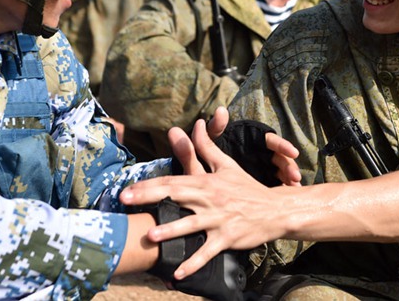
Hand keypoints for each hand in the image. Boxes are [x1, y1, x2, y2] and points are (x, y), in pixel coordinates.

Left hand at [120, 119, 287, 278]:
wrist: (275, 210)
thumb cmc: (247, 188)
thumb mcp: (227, 166)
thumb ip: (207, 147)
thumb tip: (196, 124)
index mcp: (206, 182)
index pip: (173, 180)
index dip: (149, 184)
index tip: (127, 188)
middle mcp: (210, 199)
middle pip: (175, 195)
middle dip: (149, 197)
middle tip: (124, 199)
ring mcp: (219, 219)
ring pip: (192, 224)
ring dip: (172, 230)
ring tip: (152, 235)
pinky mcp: (227, 238)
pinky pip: (208, 252)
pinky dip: (194, 263)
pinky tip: (177, 274)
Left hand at [206, 107, 300, 186]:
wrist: (210, 170)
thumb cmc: (216, 149)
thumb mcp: (215, 139)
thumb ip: (216, 127)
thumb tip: (220, 110)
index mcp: (256, 141)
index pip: (272, 141)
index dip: (283, 146)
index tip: (293, 152)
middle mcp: (263, 154)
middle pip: (281, 158)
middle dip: (289, 166)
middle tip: (295, 177)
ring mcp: (266, 168)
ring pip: (281, 172)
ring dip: (289, 178)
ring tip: (294, 188)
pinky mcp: (265, 181)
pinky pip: (277, 185)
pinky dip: (283, 189)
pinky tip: (288, 195)